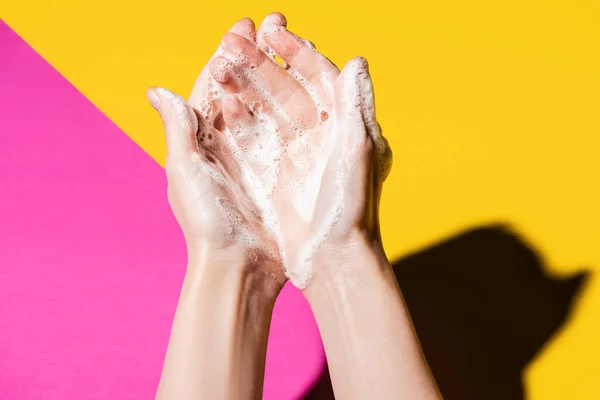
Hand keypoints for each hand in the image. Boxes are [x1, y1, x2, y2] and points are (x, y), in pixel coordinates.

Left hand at [146, 19, 287, 290]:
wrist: (241, 266)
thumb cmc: (207, 222)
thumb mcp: (186, 171)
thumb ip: (178, 130)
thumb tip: (156, 90)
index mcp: (200, 140)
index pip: (212, 86)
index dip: (226, 54)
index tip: (243, 26)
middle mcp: (228, 144)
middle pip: (242, 89)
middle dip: (256, 56)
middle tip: (275, 25)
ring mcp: (255, 157)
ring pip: (268, 105)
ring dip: (278, 75)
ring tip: (294, 46)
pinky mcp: (279, 171)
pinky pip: (288, 133)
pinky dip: (296, 109)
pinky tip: (310, 89)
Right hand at [207, 14, 391, 287]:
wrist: (330, 262)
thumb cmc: (351, 209)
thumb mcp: (358, 152)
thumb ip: (356, 105)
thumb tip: (357, 60)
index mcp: (344, 126)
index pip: (319, 76)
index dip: (296, 51)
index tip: (272, 31)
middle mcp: (320, 136)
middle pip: (287, 88)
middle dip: (261, 62)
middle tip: (233, 40)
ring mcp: (295, 155)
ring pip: (266, 109)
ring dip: (245, 84)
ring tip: (220, 62)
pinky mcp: (274, 173)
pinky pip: (252, 137)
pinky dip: (238, 117)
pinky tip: (221, 100)